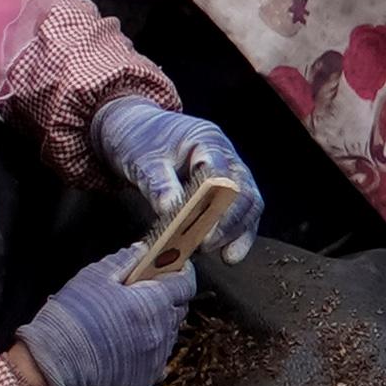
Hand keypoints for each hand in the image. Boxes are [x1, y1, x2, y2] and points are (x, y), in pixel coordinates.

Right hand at [20, 250, 194, 385]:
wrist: (57, 363)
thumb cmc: (73, 317)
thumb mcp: (94, 277)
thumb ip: (123, 260)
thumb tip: (142, 250)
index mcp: (153, 302)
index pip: (186, 283)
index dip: (182, 273)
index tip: (175, 267)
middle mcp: (163, 330)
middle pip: (179, 308)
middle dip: (167, 297)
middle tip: (143, 294)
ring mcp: (157, 356)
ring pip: (169, 333)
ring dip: (158, 323)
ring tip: (128, 321)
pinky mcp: (148, 377)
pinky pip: (158, 358)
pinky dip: (149, 349)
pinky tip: (128, 345)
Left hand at [87, 97, 261, 258]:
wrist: (135, 130)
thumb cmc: (139, 139)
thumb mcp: (142, 160)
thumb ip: (159, 185)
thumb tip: (173, 213)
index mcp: (207, 139)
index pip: (222, 176)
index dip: (215, 206)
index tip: (202, 232)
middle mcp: (227, 155)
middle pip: (245, 192)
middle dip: (231, 224)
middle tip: (208, 245)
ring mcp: (230, 171)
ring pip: (250, 205)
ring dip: (239, 232)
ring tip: (224, 255)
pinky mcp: (226, 189)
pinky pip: (241, 212)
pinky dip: (237, 234)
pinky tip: (229, 254)